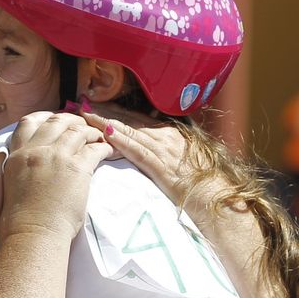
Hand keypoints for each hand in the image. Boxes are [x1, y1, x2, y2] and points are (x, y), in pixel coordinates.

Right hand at [0, 111, 111, 239]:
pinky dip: (104, 147)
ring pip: (77, 130)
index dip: (45, 117)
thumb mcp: (13, 185)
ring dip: (90, 132)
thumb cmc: (22, 221)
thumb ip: (22, 168)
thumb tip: (33, 167)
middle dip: (72, 120)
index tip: (57, 121)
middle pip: (56, 121)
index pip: (28, 122)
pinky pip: (95, 148)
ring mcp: (56, 157)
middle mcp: (35, 151)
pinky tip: (108, 151)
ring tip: (98, 138)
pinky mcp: (77, 168)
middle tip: (83, 126)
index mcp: (17, 155)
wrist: (33, 235)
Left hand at [77, 102, 219, 216]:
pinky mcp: (161, 166)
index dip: (115, 110)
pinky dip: (121, 140)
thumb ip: (166, 150)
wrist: (216, 195)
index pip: (136, 118)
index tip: (96, 103)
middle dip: (105, 111)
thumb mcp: (183, 159)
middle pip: (129, 120)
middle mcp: (165, 136)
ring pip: (129, 131)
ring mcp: (164, 149)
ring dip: (105, 121)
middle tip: (82, 102)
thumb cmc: (201, 182)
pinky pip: (137, 151)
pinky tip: (106, 134)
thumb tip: (151, 146)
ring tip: (85, 114)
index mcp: (170, 134)